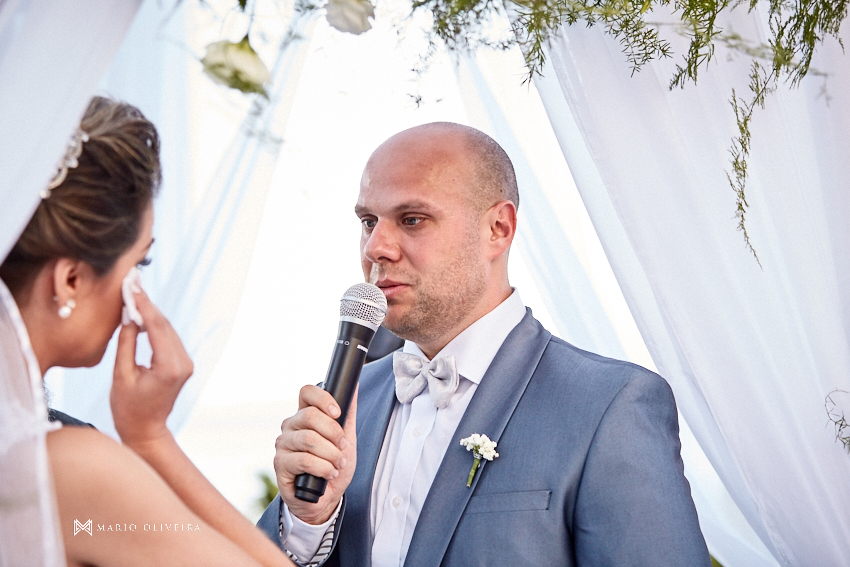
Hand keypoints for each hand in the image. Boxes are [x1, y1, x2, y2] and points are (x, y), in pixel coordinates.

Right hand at [111, 288, 193, 450]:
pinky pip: (168, 338)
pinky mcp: (183, 364)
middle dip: (147, 304)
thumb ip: (127, 343)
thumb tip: (130, 316)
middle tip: (132, 283)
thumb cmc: (128, 408)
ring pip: (168, 329)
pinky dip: (155, 325)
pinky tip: (142, 314)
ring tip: (134, 293)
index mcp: (169, 367)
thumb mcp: (121, 375)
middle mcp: (183, 363)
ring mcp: (186, 363)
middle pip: (165, 325)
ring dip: (151, 313)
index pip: (157, 327)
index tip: (131, 286)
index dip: (144, 304)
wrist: (146, 430)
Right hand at [274, 385, 356, 524]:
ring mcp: (283, 445)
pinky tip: (329, 474)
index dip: (323, 398)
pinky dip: (323, 468)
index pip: (306, 392)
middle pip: (310, 416)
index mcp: (305, 415)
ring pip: (309, 439)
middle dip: (333, 433)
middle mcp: (290, 426)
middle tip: (342, 448)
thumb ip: (348, 414)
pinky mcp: (280, 464)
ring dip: (330, 454)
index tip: (338, 413)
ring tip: (337, 464)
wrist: (327, 498)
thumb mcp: (347, 439)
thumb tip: (353, 387)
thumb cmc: (334, 466)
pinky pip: (304, 460)